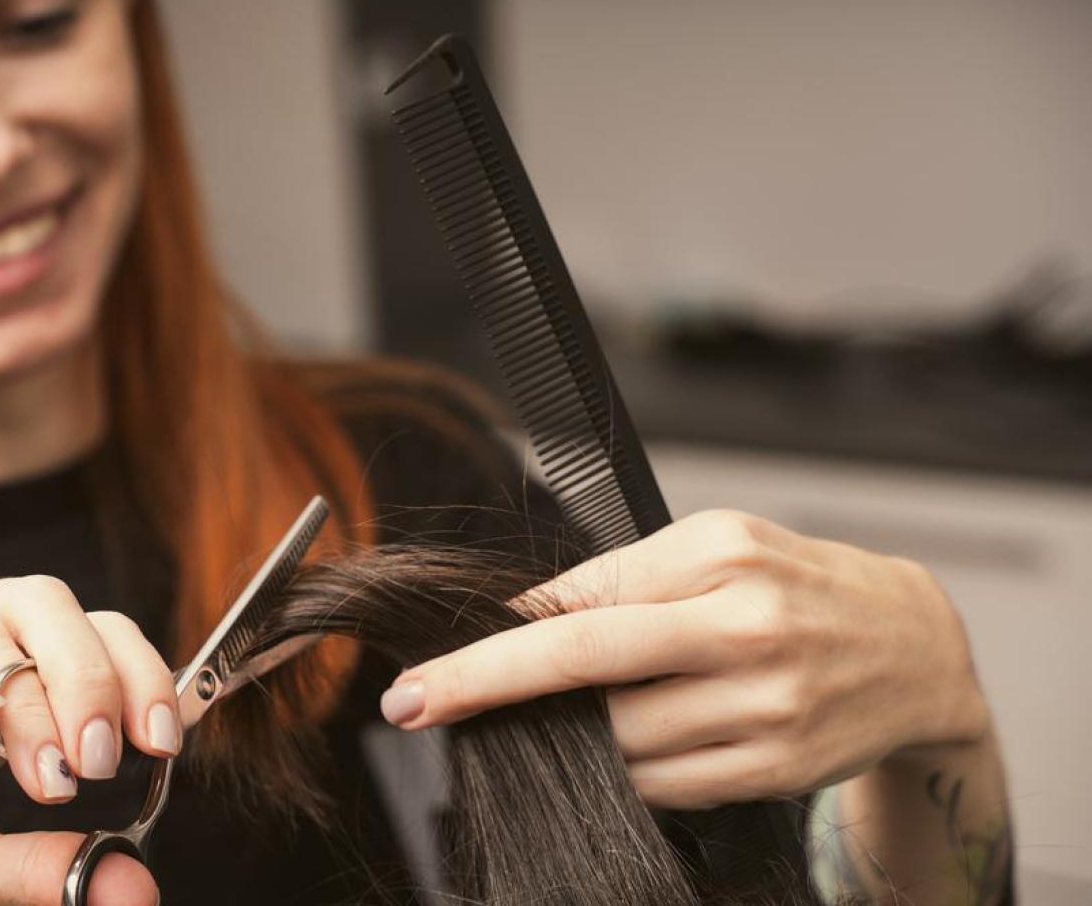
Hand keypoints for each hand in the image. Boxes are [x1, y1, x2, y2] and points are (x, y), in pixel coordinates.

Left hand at [380, 509, 992, 807]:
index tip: (425, 669)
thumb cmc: (795, 586)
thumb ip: (619, 578)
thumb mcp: (716, 546)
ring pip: (617, 740)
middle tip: (412, 705)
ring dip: (565, 736)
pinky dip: (625, 769)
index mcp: (721, 556)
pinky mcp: (776, 768)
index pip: (582, 603)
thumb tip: (515, 617)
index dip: (494, 642)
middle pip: (586, 668)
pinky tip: (626, 746)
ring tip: (554, 720)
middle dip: (484, 688)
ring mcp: (766, 707)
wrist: (918, 650)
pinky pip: (662, 784)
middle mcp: (746, 629)